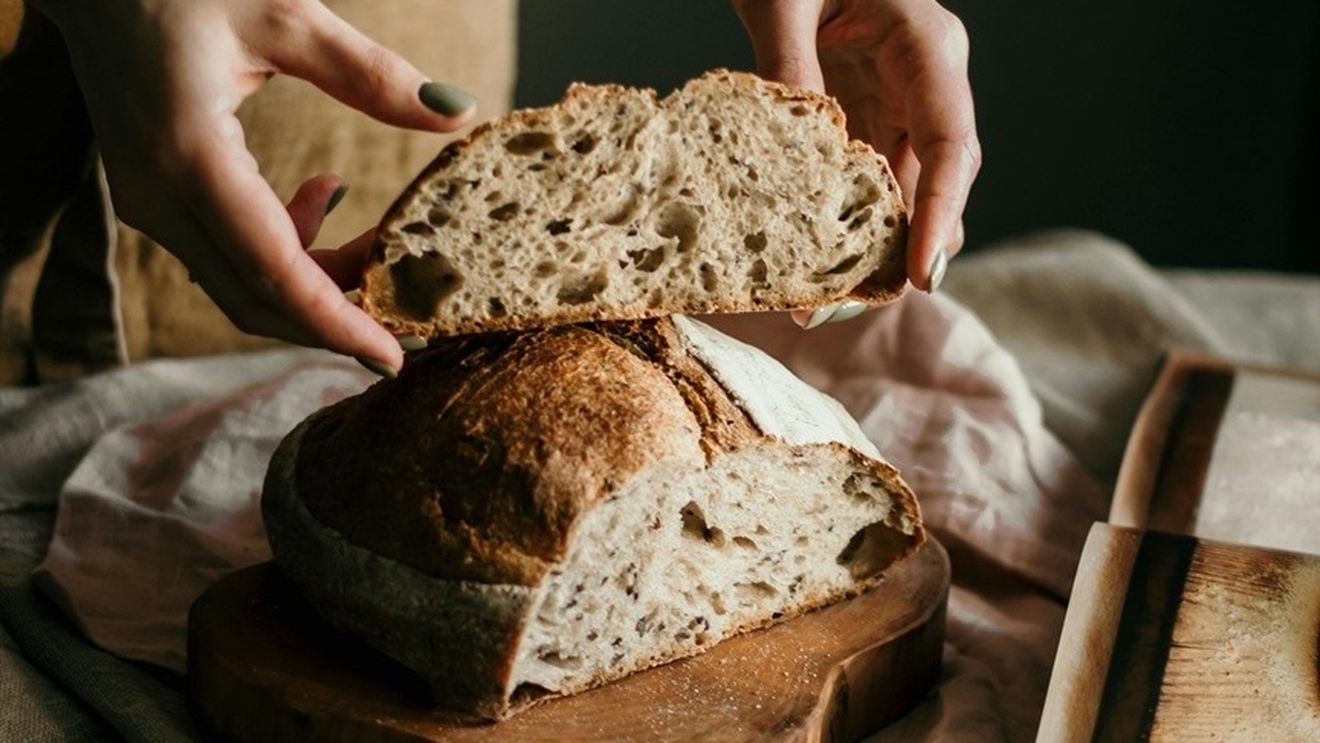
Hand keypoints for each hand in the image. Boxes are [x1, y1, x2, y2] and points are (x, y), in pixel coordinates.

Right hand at [30, 0, 478, 373]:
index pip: (273, 273)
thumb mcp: (284, 12)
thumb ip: (370, 74)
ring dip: (316, 282)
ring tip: (379, 245)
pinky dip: (285, 248)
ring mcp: (148, 202)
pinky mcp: (155, 196)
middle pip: (255, 298)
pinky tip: (325, 195)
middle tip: (409, 319)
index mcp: (189, 156)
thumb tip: (456, 115)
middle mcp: (159, 196)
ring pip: (241, 282)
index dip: (336, 324)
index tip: (393, 357)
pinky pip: (226, 252)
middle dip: (335, 318)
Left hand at [733, 0, 979, 302]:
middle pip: (936, 184)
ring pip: (906, 194)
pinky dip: (848, 227)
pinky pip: (872, 184)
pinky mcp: (871, 120)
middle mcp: (927, 83)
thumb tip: (793, 159)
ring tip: (817, 303)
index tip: (921, 277)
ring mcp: (903, 104)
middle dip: (898, 253)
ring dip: (871, 251)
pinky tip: (811, 265)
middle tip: (836, 308)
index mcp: (927, 45)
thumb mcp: (782, 1)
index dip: (940, 215)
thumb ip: (788, 68)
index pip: (951, 143)